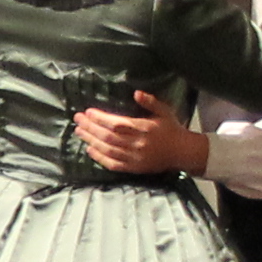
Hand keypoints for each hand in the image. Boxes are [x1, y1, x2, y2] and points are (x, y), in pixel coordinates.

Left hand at [74, 90, 209, 175]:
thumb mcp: (164, 111)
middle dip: (90, 127)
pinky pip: (113, 164)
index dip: (100, 118)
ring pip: (108, 150)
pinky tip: (89, 150)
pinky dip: (100, 158)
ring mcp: (135, 158)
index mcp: (145, 128)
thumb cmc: (172, 129)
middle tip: (77, 119)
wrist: (183, 152)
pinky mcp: (133, 168)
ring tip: (79, 132)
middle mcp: (138, 144)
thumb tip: (136, 92)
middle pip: (108, 136)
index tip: (88, 112)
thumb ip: (150, 102)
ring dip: (91, 140)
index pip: (117, 123)